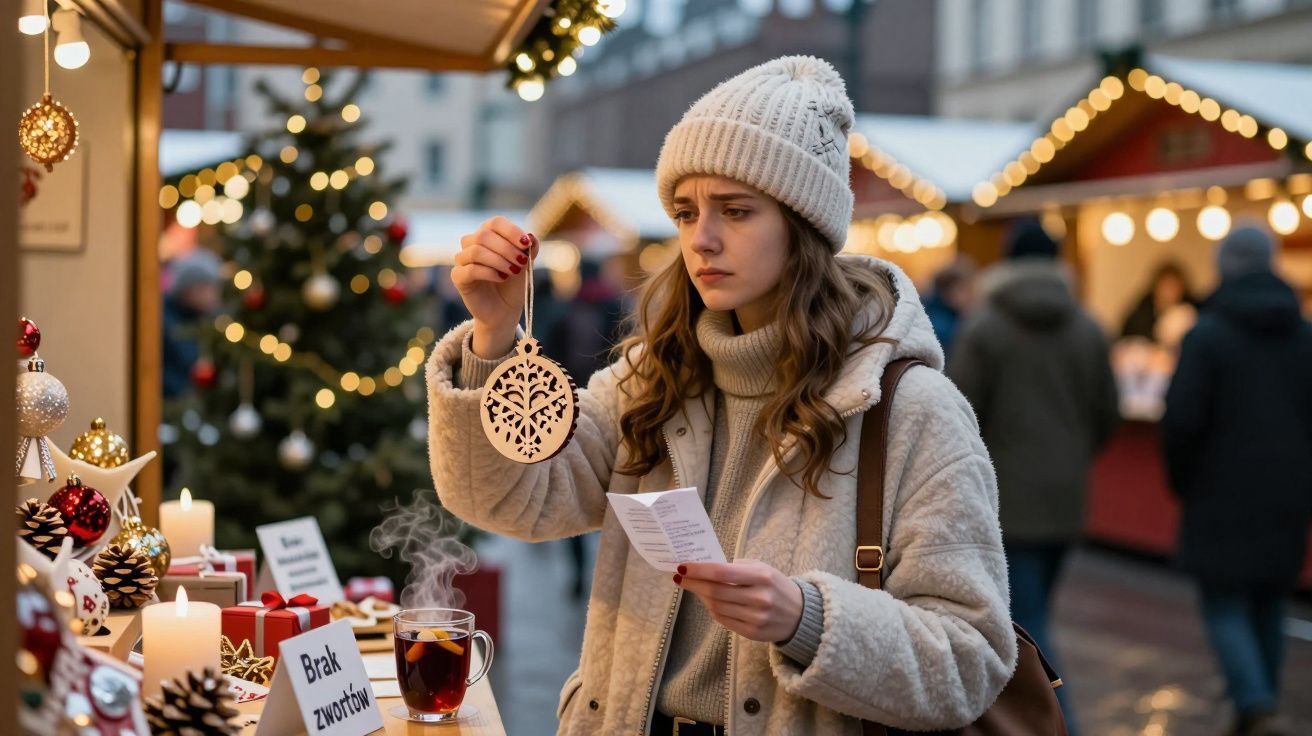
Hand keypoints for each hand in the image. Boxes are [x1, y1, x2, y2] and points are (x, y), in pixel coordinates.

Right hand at [452, 216, 537, 357]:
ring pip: (475, 251)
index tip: (526, 244)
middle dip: (507, 249)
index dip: (511, 231)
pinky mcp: (458, 277)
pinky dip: (489, 272)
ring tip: (513, 272)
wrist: (505, 310)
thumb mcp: (526, 265)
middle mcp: (472, 243)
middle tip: (521, 263)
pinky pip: (469, 269)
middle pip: (484, 235)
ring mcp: (463, 260)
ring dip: (498, 260)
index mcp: (489, 234)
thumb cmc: (514, 284)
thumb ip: (530, 249)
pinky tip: (501, 278)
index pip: (496, 222)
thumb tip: (531, 236)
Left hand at [674, 560, 803, 642]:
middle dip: (693, 583)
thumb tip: (705, 567)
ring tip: (695, 587)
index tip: (682, 567)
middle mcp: (759, 598)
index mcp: (762, 577)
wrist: (800, 615)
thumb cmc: (776, 586)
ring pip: (716, 607)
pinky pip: (723, 620)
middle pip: (715, 591)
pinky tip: (709, 601)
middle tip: (680, 577)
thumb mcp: (763, 569)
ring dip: (701, 596)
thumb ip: (736, 567)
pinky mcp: (752, 633)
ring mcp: (755, 618)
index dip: (699, 570)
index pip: (722, 573)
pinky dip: (713, 610)